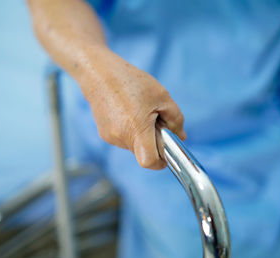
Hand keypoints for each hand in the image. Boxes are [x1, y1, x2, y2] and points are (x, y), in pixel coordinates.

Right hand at [79, 47, 185, 168]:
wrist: (98, 73)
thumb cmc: (131, 81)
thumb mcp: (162, 96)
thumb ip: (175, 119)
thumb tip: (181, 136)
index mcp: (136, 130)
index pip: (149, 162)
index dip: (160, 162)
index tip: (166, 152)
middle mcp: (121, 137)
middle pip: (143, 153)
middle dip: (153, 142)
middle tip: (155, 120)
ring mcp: (110, 136)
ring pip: (133, 145)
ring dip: (141, 134)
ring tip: (139, 111)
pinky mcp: (104, 133)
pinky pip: (123, 138)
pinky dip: (130, 130)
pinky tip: (128, 111)